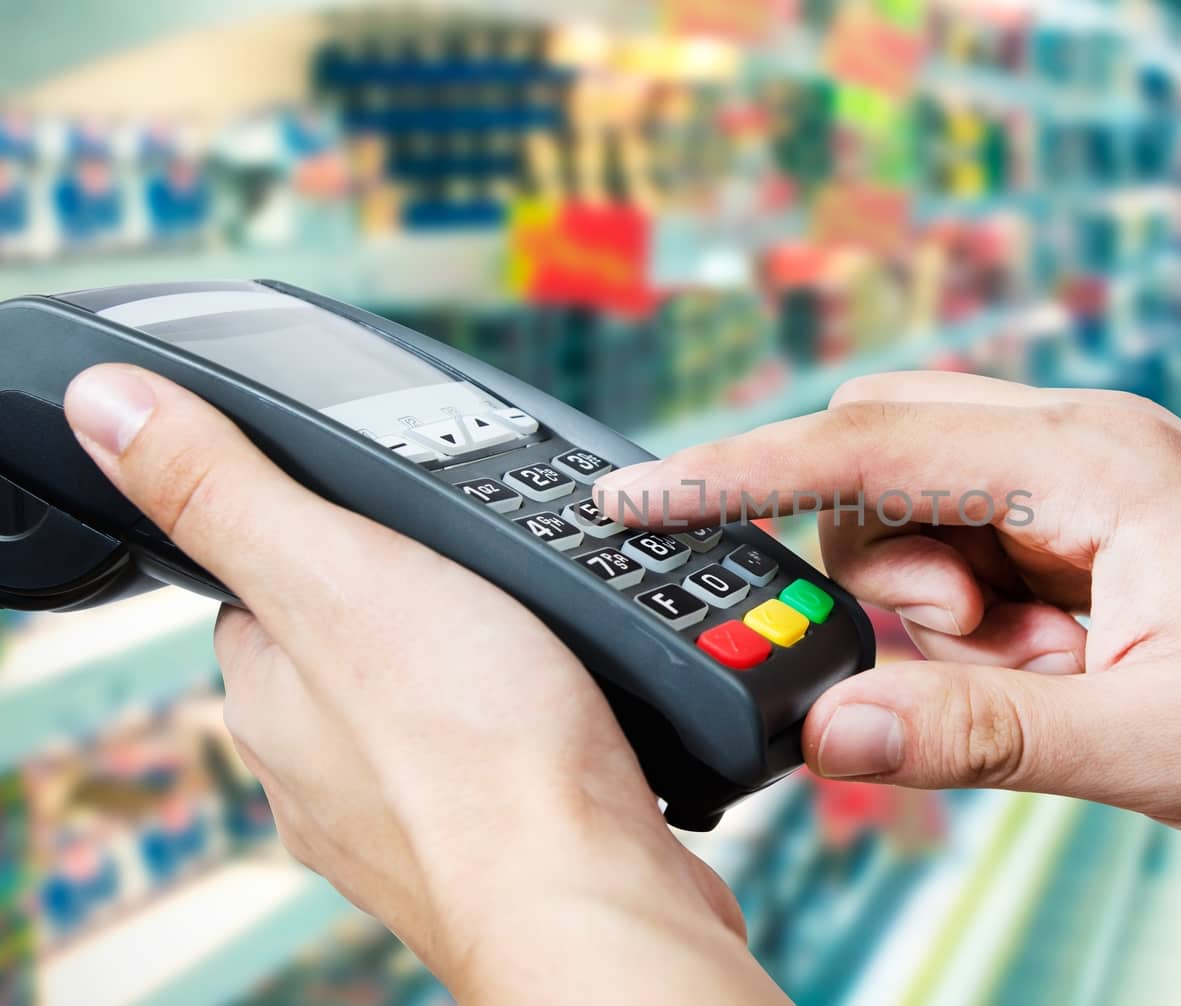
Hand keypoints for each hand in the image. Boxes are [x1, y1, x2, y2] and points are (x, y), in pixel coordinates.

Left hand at [63, 365, 783, 1002]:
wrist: (590, 892)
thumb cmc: (479, 751)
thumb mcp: (338, 570)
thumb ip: (226, 488)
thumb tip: (105, 406)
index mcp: (267, 689)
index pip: (255, 585)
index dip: (317, 534)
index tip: (380, 518)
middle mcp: (312, 766)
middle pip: (342, 646)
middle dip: (405, 604)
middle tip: (481, 575)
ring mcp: (397, 815)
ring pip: (418, 710)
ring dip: (464, 672)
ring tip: (531, 642)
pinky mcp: (483, 843)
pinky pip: (485, 762)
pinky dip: (514, 734)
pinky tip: (557, 721)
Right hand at [596, 372, 1180, 853]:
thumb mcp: (1148, 736)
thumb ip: (974, 732)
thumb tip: (828, 727)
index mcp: (1092, 461)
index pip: (869, 446)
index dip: (738, 473)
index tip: (642, 493)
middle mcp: (1081, 448)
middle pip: (884, 470)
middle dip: (882, 579)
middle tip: (973, 666)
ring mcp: (1087, 487)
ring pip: (922, 521)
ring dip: (941, 618)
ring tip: (1050, 685)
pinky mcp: (1093, 531)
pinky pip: (978, 559)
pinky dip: (981, 629)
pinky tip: (1059, 675)